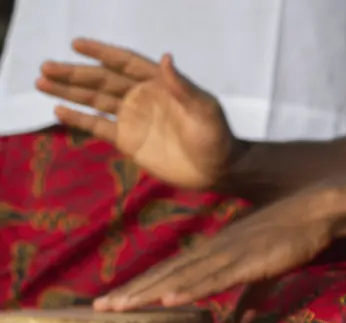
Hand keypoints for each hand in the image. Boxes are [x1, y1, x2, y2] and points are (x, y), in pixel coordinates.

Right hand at [36, 38, 242, 190]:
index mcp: (160, 84)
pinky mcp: (129, 141)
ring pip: (96, 100)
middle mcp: (142, 97)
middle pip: (103, 80)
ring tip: (41, 81)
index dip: (101, 52)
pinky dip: (79, 118)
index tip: (77, 44)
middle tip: (46, 66)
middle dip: (75, 73)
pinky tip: (58, 109)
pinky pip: (99, 127)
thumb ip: (183, 87)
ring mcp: (134, 118)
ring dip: (70, 91)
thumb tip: (165, 58)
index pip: (124, 62)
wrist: (218, 170)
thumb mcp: (204, 110)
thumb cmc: (217, 137)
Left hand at [92, 191, 339, 311]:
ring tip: (120, 307)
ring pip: (182, 277)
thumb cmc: (294, 234)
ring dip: (150, 292)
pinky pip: (215, 278)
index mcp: (215, 250)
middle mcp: (214, 249)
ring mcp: (229, 253)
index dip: (143, 287)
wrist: (317, 208)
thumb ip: (252, 294)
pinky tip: (170, 298)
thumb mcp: (266, 269)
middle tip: (99, 310)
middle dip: (133, 292)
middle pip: (166, 274)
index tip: (114, 303)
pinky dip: (191, 288)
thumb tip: (242, 319)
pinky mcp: (249, 260)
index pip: (172, 272)